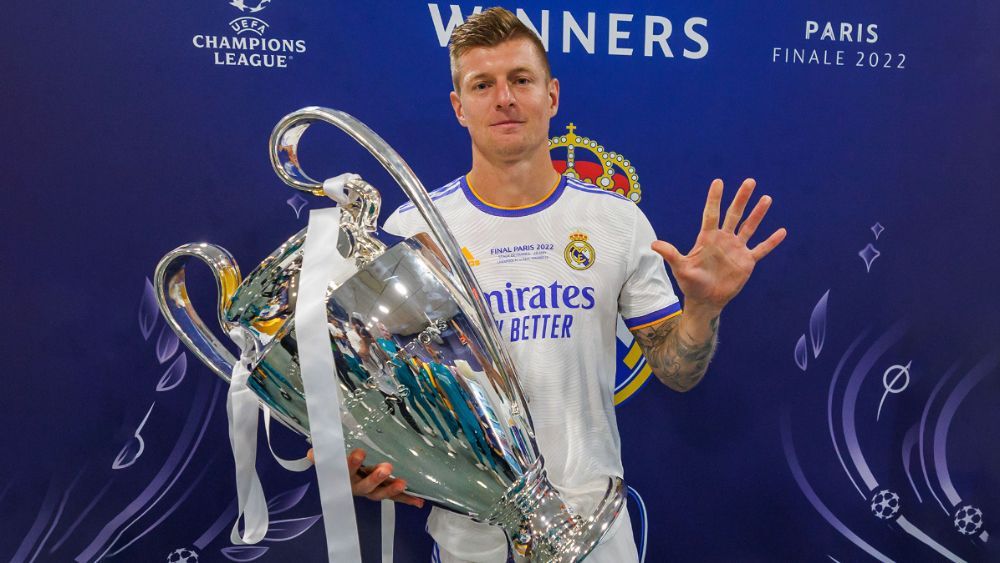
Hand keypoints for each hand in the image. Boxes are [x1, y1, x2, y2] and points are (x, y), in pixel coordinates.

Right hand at [306, 448, 424, 507]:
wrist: (341, 483)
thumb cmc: (338, 466)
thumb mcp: (330, 460)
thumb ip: (323, 456)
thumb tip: (311, 453)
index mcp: (344, 477)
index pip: (346, 470)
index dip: (352, 464)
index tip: (360, 452)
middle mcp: (357, 487)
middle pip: (366, 486)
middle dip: (376, 478)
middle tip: (386, 467)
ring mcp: (371, 492)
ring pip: (381, 494)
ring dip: (392, 490)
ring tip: (403, 482)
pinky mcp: (384, 493)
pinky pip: (396, 498)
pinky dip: (407, 500)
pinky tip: (420, 502)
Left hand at [652, 178, 785, 313]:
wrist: (706, 300)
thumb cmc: (691, 283)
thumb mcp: (681, 268)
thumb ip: (671, 255)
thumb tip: (654, 244)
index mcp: (707, 238)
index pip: (711, 214)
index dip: (715, 198)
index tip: (718, 182)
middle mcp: (723, 239)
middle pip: (734, 214)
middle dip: (741, 198)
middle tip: (749, 181)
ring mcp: (736, 249)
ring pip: (749, 227)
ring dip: (758, 214)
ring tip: (766, 198)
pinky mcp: (746, 261)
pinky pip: (761, 249)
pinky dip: (771, 242)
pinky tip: (782, 231)